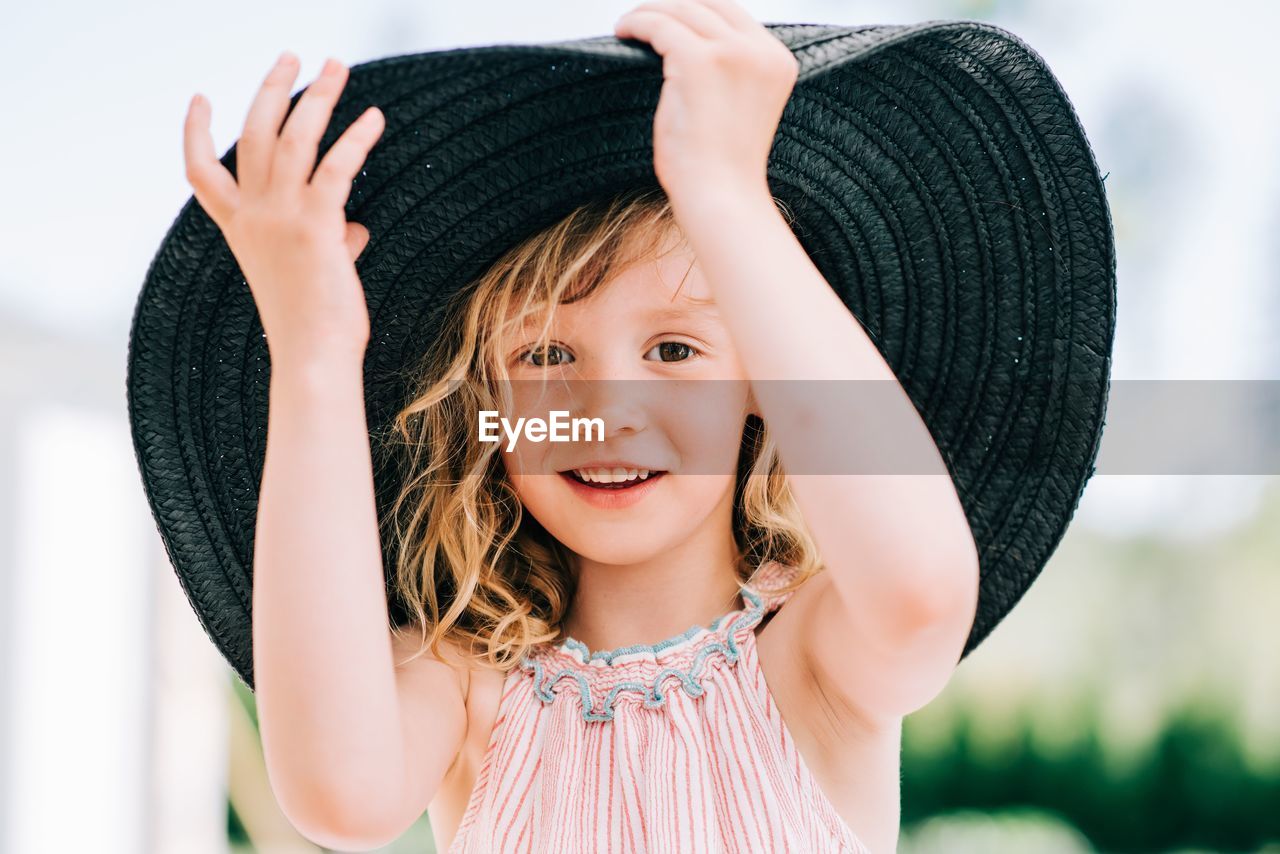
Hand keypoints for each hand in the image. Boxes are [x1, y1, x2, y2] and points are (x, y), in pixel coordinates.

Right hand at [183, 52, 384, 362]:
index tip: (202, 98)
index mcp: (239, 230)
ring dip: (317, 96)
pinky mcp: (315, 225)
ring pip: (294, 138)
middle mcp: (252, 216)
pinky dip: (357, 138)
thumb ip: (328, 241)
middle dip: (273, 89)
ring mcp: (279, 217)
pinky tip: (374, 118)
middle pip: (254, 134)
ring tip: (336, 65)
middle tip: (292, 56)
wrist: (313, 358)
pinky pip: (337, 167)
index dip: (197, 132)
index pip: (201, 173)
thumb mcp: (313, 274)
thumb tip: (355, 227)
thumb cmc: (315, 327)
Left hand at [614, 0, 796, 208]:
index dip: (699, 10)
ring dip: (651, 11)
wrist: (722, 197)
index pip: (735, 16)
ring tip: (629, 24)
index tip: (672, 17)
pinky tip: (623, 31)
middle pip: (709, 5)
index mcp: (778, 62)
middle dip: (673, 6)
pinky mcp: (696, 60)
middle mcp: (760, 50)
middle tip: (645, 16)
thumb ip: (732, 74)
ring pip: (682, 10)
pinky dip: (637, 23)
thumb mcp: (742, 109)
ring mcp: (730, 53)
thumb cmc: (724, 169)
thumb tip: (689, 47)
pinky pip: (659, 26)